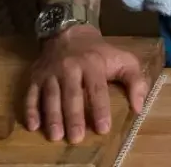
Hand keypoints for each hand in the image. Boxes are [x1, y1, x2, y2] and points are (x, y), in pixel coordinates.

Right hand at [24, 25, 147, 143]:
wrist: (71, 32)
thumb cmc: (100, 53)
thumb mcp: (124, 60)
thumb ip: (135, 81)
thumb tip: (139, 107)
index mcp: (93, 64)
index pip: (98, 89)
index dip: (101, 109)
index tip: (103, 129)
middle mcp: (70, 68)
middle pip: (72, 95)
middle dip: (74, 117)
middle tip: (76, 138)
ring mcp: (51, 73)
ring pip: (51, 96)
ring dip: (52, 117)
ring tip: (56, 136)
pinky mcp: (36, 77)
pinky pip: (30, 95)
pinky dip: (31, 110)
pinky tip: (33, 126)